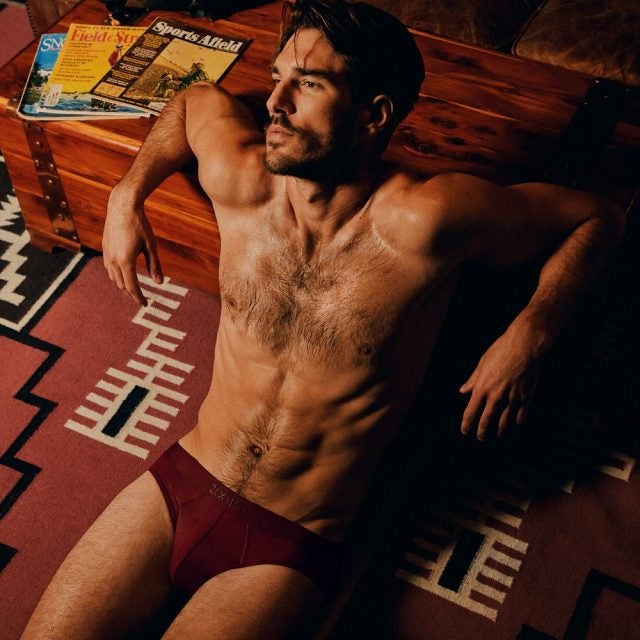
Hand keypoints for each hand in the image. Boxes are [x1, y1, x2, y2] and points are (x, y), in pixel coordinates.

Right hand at [102, 188, 162, 305]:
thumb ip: (155, 265)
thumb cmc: (140, 225)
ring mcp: (106, 254)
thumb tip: (160, 283)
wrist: (122, 206)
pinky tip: (123, 276)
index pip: (131, 287)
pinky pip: (109, 268)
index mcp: (126, 261)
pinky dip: (117, 276)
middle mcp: (113, 259)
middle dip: (131, 294)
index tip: (145, 304)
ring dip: (123, 286)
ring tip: (133, 290)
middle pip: (121, 285)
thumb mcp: (151, 246)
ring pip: (113, 278)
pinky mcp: (105, 248)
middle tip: (141, 300)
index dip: (138, 297)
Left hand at [459, 325, 542, 440]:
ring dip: (500, 431)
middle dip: (482, 432)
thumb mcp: (482, 364)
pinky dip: (519, 422)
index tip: (465, 431)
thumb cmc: (500, 351)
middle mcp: (495, 396)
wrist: (524, 346)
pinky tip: (517, 426)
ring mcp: (511, 398)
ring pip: (504, 421)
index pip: (471, 412)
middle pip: (486, 421)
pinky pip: (521, 414)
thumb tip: (463, 391)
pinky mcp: (526, 396)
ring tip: (498, 436)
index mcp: (481, 388)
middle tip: (481, 438)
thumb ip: (473, 380)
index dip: (467, 424)